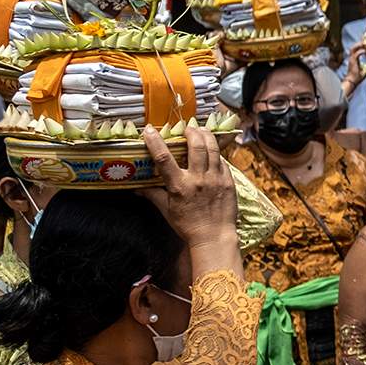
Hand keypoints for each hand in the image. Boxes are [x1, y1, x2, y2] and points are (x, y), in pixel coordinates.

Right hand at [143, 124, 239, 254]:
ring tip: (201, 130)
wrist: (213, 237)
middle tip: (187, 127)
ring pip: (213, 149)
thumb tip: (137, 188)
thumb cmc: (188, 225)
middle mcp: (198, 179)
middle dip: (191, 132)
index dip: (155, 141)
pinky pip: (223, 161)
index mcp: (179, 186)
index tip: (149, 129)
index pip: (164, 158)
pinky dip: (217, 152)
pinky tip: (213, 150)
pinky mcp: (228, 181)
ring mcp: (215, 179)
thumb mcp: (166, 210)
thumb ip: (153, 195)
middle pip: (195, 146)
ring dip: (206, 135)